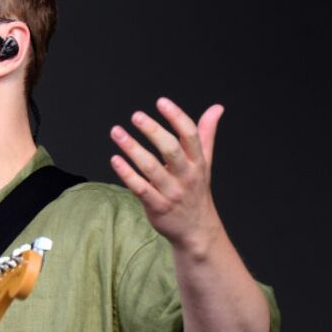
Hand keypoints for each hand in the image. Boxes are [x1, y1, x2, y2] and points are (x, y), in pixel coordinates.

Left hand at [109, 97, 225, 253]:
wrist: (197, 230)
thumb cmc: (196, 191)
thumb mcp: (205, 163)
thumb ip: (206, 134)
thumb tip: (217, 108)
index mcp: (198, 162)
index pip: (190, 135)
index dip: (176, 117)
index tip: (161, 102)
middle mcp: (186, 176)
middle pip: (170, 149)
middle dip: (153, 130)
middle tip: (136, 115)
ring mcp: (172, 192)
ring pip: (151, 168)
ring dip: (132, 148)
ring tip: (117, 132)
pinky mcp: (157, 207)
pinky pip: (140, 188)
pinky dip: (127, 174)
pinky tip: (115, 159)